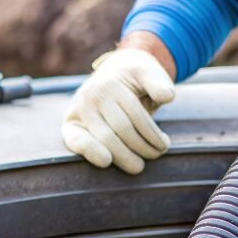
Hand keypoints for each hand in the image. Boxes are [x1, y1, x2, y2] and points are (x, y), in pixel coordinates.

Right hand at [61, 48, 174, 173]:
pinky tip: (106, 161)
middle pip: (121, 130)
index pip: (136, 115)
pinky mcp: (70, 126)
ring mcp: (78, 111)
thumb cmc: (135, 78)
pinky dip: (90, 152)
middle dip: (142, 147)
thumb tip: (166, 96)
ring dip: (124, 156)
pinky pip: (77, 141)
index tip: (165, 145)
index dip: (152, 134)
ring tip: (139, 166)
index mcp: (111, 84)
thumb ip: (158, 83)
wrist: (113, 71)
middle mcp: (91, 96)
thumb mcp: (149, 74)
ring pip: (105, 139)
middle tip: (156, 155)